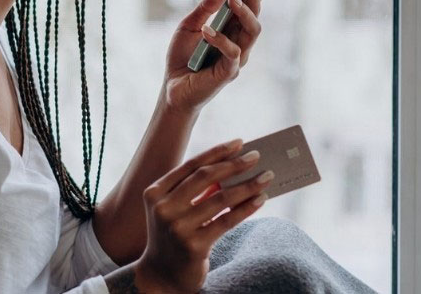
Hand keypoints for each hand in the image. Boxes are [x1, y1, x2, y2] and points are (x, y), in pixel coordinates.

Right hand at [131, 139, 273, 292]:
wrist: (161, 276)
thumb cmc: (173, 236)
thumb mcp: (175, 210)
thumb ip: (195, 190)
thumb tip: (232, 167)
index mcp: (154, 193)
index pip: (191, 165)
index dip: (217, 152)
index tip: (239, 143)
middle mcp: (163, 208)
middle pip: (205, 177)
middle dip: (234, 164)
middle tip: (256, 156)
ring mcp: (177, 228)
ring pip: (220, 199)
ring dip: (247, 186)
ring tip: (266, 177)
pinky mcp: (193, 246)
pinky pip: (227, 221)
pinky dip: (247, 208)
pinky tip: (260, 199)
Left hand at [161, 0, 269, 111]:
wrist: (171, 88)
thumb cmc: (182, 57)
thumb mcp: (188, 26)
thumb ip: (205, 8)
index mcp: (232, 28)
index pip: (249, 3)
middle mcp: (240, 41)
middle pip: (256, 13)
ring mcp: (237, 57)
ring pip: (252, 31)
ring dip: (244, 12)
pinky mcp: (229, 72)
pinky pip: (233, 52)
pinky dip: (220, 40)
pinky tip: (207, 30)